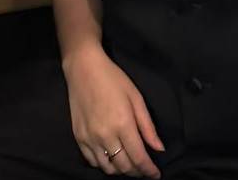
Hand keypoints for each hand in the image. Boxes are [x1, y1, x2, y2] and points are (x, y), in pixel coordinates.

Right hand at [63, 43, 163, 176]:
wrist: (84, 69)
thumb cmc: (113, 79)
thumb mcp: (136, 97)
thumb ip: (147, 126)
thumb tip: (159, 148)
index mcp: (122, 124)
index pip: (138, 158)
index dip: (149, 170)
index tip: (156, 174)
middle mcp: (105, 136)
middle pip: (124, 166)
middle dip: (137, 172)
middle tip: (145, 169)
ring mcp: (90, 139)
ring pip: (108, 168)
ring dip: (121, 170)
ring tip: (130, 164)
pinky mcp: (79, 138)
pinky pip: (93, 161)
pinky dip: (105, 165)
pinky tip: (112, 157)